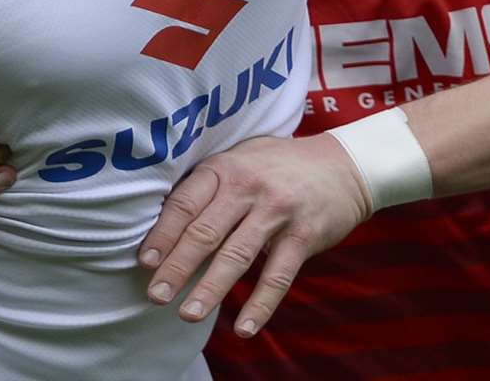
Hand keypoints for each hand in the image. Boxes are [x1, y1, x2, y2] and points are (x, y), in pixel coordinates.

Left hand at [135, 133, 370, 337]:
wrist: (344, 165)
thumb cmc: (279, 166)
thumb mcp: (240, 160)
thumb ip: (207, 186)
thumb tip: (162, 223)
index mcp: (225, 168)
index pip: (186, 203)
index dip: (163, 234)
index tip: (144, 262)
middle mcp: (248, 187)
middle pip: (205, 232)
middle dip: (177, 267)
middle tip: (155, 296)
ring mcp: (277, 211)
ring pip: (237, 255)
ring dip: (210, 289)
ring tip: (187, 314)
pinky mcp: (304, 235)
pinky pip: (278, 275)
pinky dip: (260, 305)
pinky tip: (243, 328)